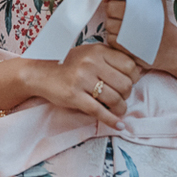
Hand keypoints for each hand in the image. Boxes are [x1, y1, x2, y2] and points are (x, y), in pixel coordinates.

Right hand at [25, 43, 141, 129]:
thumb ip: (109, 59)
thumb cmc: (67, 63)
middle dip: (126, 95)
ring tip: (118, 110)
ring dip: (120, 109)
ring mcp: (81, 79)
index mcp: (97, 51)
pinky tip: (119, 125)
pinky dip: (112, 121)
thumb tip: (137, 70)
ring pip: (114, 99)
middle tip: (121, 97)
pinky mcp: (74, 95)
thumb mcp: (88, 53)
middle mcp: (90, 63)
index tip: (130, 82)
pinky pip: (99, 111)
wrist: (39, 72)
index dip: (134, 77)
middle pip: (125, 84)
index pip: (129, 65)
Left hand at [104, 0, 176, 71]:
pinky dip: (115, 37)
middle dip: (114, 10)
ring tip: (126, 27)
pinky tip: (126, 37)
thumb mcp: (154, 0)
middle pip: (110, 8)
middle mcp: (133, 17)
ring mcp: (128, 34)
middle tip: (123, 14)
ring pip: (109, 24)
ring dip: (114, 24)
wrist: (169, 47)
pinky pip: (110, 38)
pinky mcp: (124, 47)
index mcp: (140, 3)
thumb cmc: (160, 22)